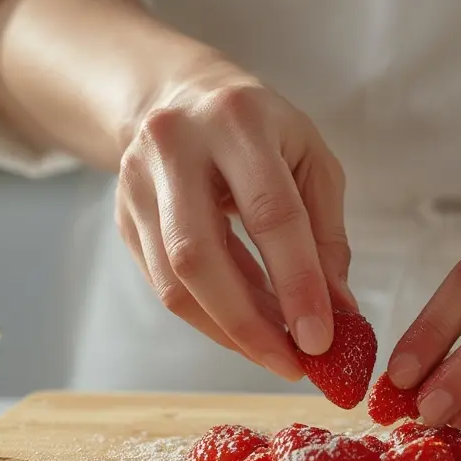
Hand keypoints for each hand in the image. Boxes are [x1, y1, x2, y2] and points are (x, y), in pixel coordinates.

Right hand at [116, 57, 354, 380]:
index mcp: (238, 119)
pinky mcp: (123, 217)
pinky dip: (208, 318)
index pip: (270, 214)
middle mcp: (175, 145)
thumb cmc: (260, 129)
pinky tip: (243, 329)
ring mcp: (137, 182)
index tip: (320, 338)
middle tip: (291, 364)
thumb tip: (337, 312)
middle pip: (200, 255)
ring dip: (228, 330)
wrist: (177, 96)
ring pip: (173, 280)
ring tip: (273, 353)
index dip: (297, 282)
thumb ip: (326, 235)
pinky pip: (162, 285)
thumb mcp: (310, 160)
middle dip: (249, 323)